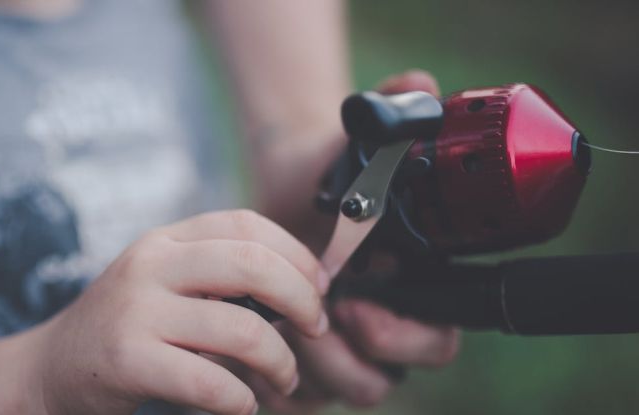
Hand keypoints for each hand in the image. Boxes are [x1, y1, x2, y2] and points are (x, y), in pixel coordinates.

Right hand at [26, 210, 328, 414]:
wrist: (49, 369)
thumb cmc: (127, 328)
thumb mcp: (165, 282)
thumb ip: (218, 275)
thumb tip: (304, 284)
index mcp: (166, 240)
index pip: (247, 224)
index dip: (297, 254)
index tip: (318, 288)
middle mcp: (150, 264)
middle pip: (253, 264)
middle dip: (302, 299)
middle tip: (314, 329)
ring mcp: (136, 311)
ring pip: (242, 329)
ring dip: (281, 362)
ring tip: (285, 378)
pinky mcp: (127, 361)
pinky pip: (211, 382)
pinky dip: (242, 400)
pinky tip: (244, 405)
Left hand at [247, 70, 460, 412]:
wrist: (282, 190)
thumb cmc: (327, 171)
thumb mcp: (356, 141)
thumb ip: (392, 112)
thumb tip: (419, 85)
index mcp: (414, 287)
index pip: (436, 339)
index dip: (405, 337)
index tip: (358, 305)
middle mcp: (384, 325)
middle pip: (387, 378)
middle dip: (349, 360)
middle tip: (316, 320)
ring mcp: (343, 347)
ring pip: (342, 391)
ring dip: (310, 368)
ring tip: (276, 324)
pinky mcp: (302, 358)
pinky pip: (299, 395)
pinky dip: (275, 381)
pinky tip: (250, 341)